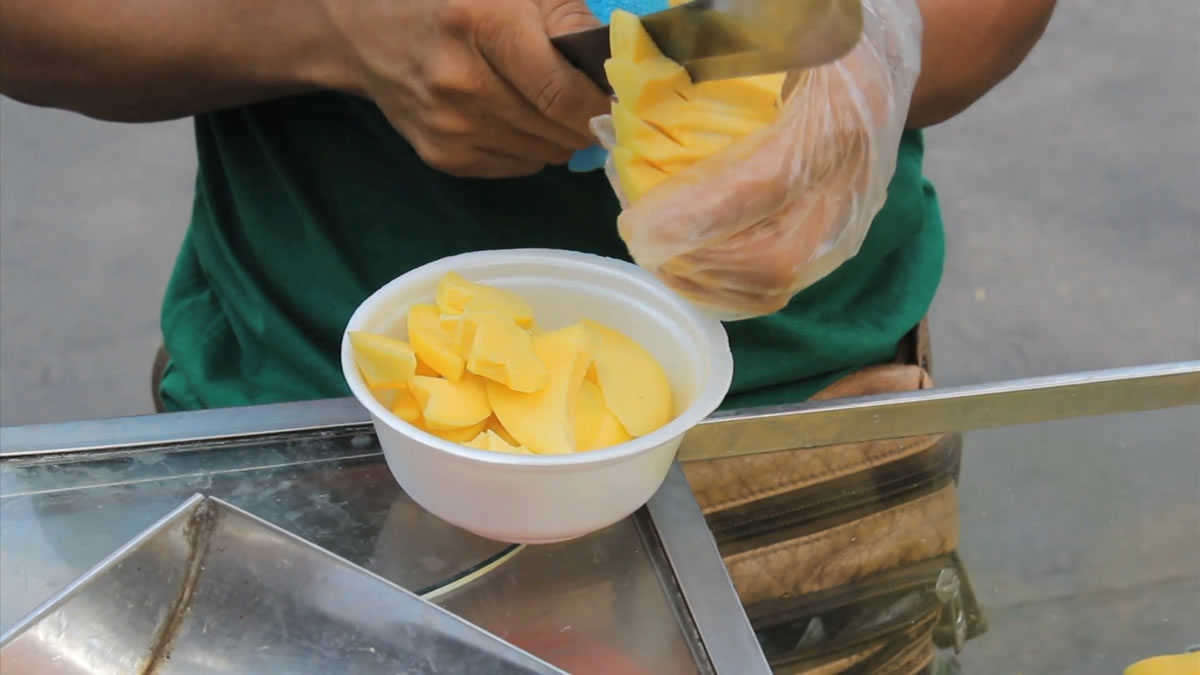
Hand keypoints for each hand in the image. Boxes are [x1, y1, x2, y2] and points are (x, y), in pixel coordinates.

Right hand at [325, 0, 610, 176]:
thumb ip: (570, 21)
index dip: (602, 104)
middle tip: (594, 102)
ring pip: (544, 153)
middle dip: (587, 120)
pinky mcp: (442, 156)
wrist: (366, 31)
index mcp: (483, 25)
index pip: (563, 93)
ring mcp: (449, 127)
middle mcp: (461, 82)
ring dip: (559, 134)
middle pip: (558, 128)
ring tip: (549, 103)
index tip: (622, 101)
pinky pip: (519, 165)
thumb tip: (619, 67)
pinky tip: (514, 116)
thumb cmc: (453, 0)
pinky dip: (531, 146)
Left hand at [600, 0, 924, 316]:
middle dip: (692, 260)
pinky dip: (725, 291)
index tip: (639, 222)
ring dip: (703, 279)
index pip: (765, 184)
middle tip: (638, 239)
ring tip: (654, 255)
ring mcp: (847, 220)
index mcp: (837, 120)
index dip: (698, 213)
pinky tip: (685, 272)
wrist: (886, 62)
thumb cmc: (829, 34)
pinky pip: (778, 287)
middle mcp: (849, 182)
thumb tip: (639, 50)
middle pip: (769, 255)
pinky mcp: (835, 243)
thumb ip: (718, 35)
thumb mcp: (786, 19)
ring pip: (772, 281)